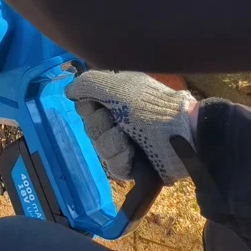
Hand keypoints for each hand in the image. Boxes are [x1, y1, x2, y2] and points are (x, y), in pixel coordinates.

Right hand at [67, 71, 196, 184]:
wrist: (181, 134)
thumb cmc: (150, 106)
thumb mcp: (119, 87)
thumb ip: (90, 84)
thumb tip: (69, 90)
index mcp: (115, 99)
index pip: (86, 106)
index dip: (87, 107)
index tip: (96, 105)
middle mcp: (118, 120)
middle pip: (90, 127)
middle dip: (101, 125)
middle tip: (117, 121)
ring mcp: (126, 143)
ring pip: (100, 148)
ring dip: (112, 143)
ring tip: (128, 139)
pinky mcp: (134, 166)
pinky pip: (114, 167)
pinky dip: (121, 159)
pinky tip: (131, 154)